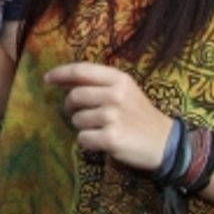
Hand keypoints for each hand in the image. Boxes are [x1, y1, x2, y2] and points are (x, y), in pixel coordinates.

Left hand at [44, 62, 174, 170]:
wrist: (165, 143)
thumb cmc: (140, 115)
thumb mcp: (125, 91)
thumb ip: (98, 83)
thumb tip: (62, 80)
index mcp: (119, 79)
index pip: (81, 71)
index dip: (60, 73)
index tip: (47, 79)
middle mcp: (116, 95)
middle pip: (74, 96)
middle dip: (70, 107)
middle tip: (78, 113)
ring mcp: (113, 117)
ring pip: (77, 120)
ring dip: (83, 127)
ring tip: (101, 128)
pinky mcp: (111, 138)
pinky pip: (83, 139)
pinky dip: (89, 142)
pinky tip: (103, 142)